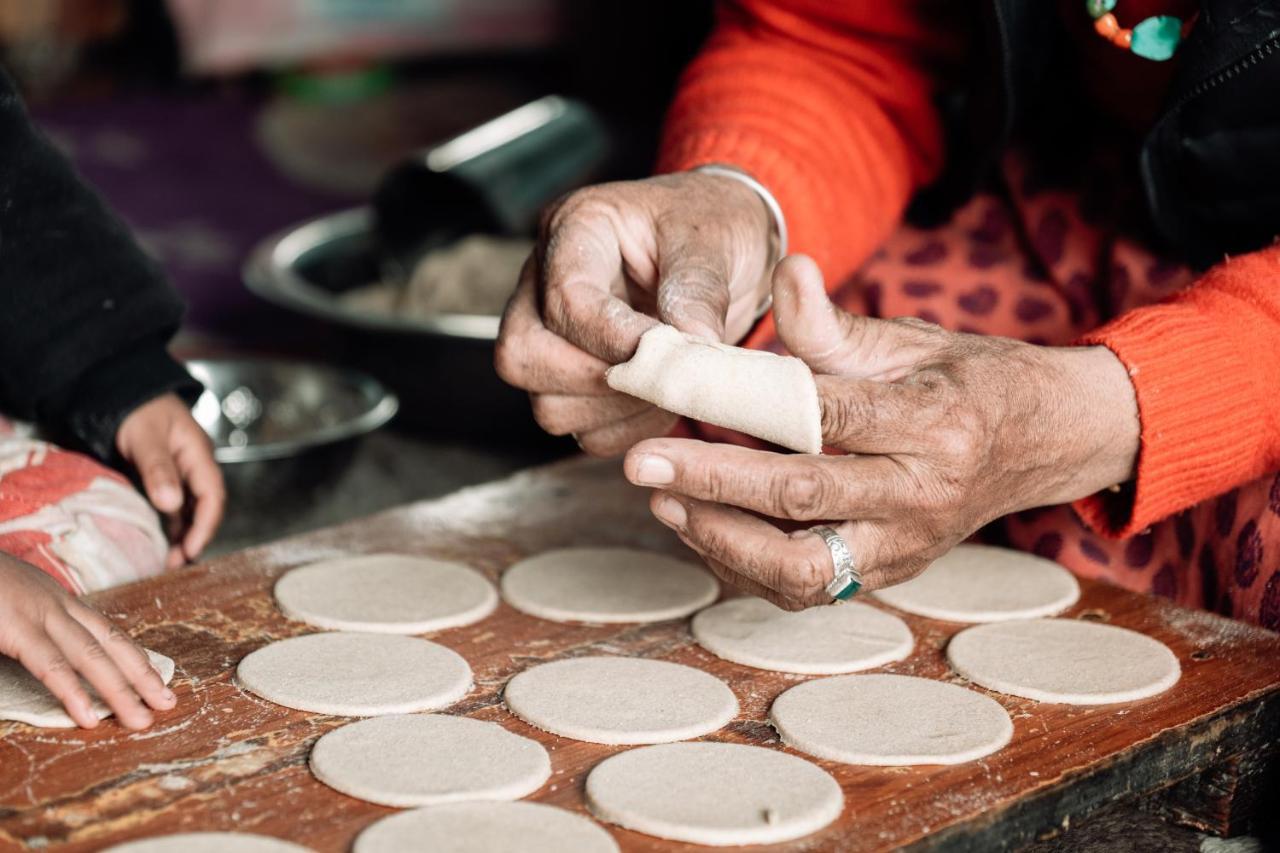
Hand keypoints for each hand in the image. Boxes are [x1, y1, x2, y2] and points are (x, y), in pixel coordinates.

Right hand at [0, 553, 174, 728]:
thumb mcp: (11, 607)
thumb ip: (31, 633)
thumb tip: (48, 657)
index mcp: (56, 600)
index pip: (107, 632)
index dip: (134, 658)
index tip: (157, 682)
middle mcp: (55, 605)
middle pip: (109, 644)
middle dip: (141, 676)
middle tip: (168, 706)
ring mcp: (36, 614)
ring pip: (90, 657)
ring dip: (120, 690)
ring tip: (141, 720)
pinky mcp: (13, 627)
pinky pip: (50, 664)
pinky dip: (72, 692)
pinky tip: (90, 716)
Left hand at [116, 393, 224, 567]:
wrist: (119, 390)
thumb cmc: (136, 409)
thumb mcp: (145, 437)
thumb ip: (158, 469)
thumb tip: (172, 504)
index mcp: (198, 454)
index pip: (213, 497)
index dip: (206, 526)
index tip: (192, 550)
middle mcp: (194, 466)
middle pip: (205, 507)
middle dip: (196, 537)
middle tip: (177, 564)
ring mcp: (181, 473)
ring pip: (190, 509)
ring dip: (184, 534)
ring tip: (170, 559)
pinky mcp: (165, 477)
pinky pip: (175, 506)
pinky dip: (171, 525)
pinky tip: (162, 540)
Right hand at [495, 170, 775, 455]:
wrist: (724, 246)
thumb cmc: (711, 227)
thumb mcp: (714, 239)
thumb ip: (699, 289)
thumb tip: (692, 345)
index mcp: (577, 228)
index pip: (564, 298)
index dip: (613, 338)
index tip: (667, 351)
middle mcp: (545, 281)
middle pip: (524, 355)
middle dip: (597, 378)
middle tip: (661, 372)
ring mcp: (550, 333)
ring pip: (546, 402)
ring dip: (614, 409)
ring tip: (670, 384)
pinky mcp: (571, 377)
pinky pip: (580, 428)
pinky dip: (624, 428)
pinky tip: (661, 400)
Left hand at [623, 256, 1139, 608]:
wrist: (1043, 442)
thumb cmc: (967, 380)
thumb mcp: (909, 340)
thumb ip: (833, 325)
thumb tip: (784, 269)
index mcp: (934, 422)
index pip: (826, 417)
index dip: (742, 409)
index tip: (676, 396)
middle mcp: (923, 494)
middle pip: (804, 498)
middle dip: (711, 485)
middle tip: (642, 467)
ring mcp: (908, 545)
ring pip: (803, 568)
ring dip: (722, 540)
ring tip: (665, 504)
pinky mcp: (891, 574)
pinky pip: (809, 587)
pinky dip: (747, 566)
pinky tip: (704, 530)